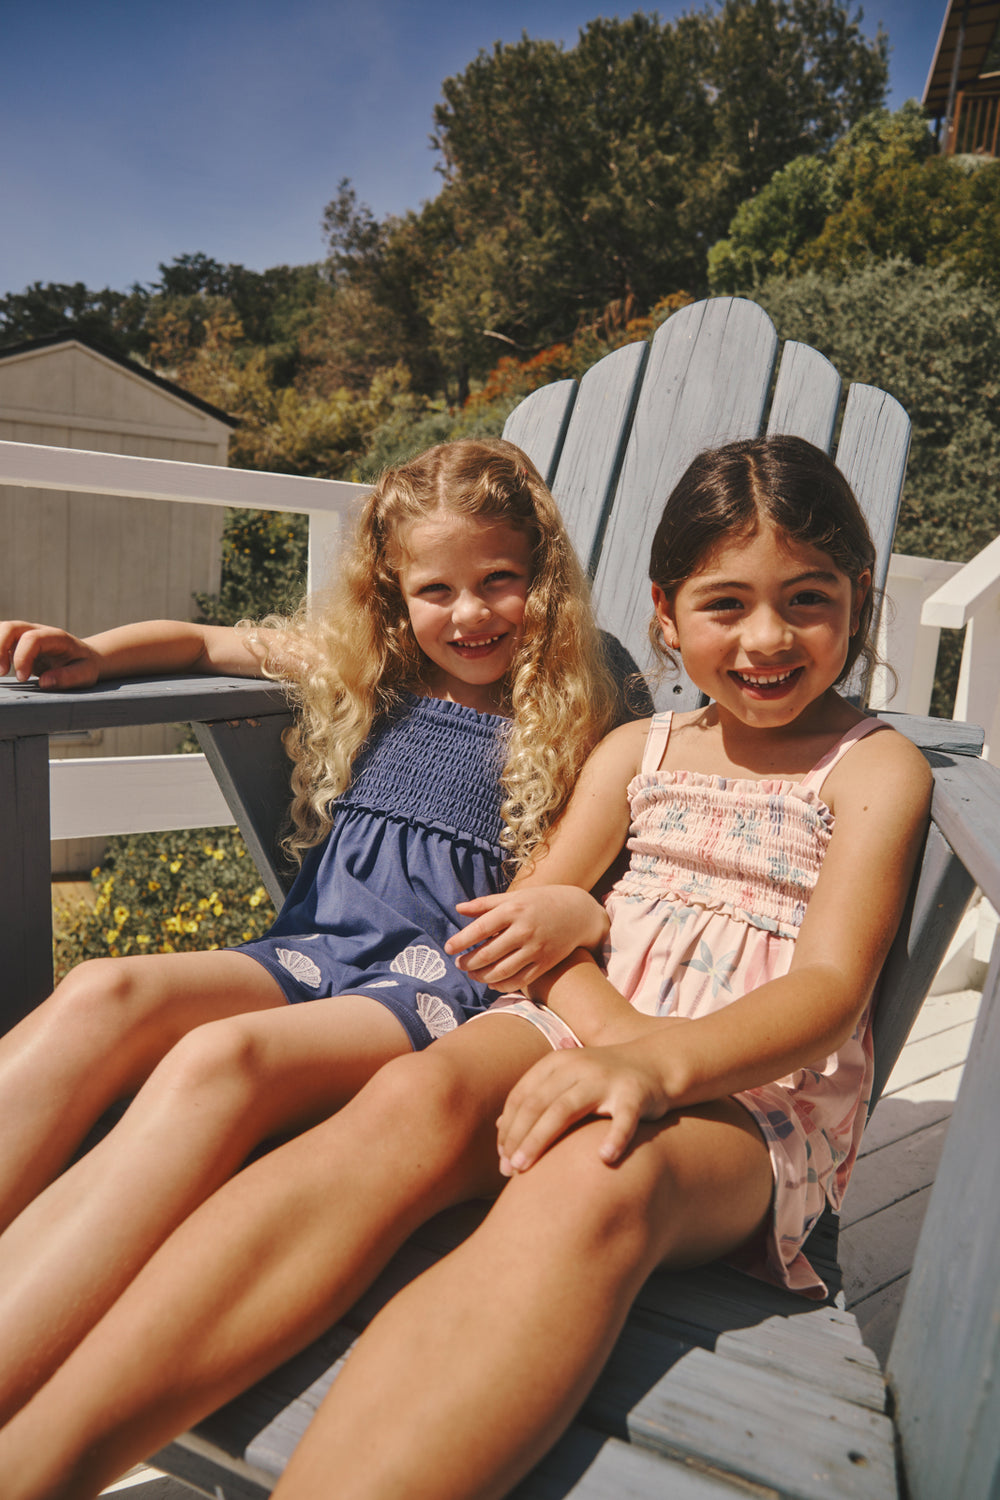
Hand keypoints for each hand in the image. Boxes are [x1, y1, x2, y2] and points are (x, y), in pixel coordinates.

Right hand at [0, 622, 100, 689]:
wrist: (83, 658)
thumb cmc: (84, 666)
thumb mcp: (85, 673)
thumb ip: (68, 677)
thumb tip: (45, 682)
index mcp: (56, 637)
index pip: (32, 639)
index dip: (22, 657)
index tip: (22, 678)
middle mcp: (38, 631)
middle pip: (10, 627)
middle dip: (0, 648)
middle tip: (1, 673)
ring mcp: (25, 634)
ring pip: (1, 630)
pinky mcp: (17, 642)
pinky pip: (0, 639)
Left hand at [445, 886, 609, 989]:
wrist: (579, 912)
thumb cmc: (541, 902)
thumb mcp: (515, 897)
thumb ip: (486, 904)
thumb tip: (458, 908)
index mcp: (514, 910)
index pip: (480, 928)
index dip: (461, 941)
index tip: (448, 948)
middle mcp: (524, 930)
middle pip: (488, 953)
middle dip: (468, 962)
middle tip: (459, 964)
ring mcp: (536, 948)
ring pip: (502, 970)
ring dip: (482, 976)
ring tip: (472, 974)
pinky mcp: (546, 963)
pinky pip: (519, 980)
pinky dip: (502, 984)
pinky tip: (491, 982)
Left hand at [496, 1034, 672, 1173]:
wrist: (657, 1064)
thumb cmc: (604, 1081)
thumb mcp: (567, 1081)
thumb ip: (536, 1099)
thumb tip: (501, 1126)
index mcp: (557, 1063)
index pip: (523, 1096)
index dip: (508, 1128)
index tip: (501, 1158)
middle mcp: (577, 1067)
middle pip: (538, 1104)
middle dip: (518, 1138)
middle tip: (507, 1170)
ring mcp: (606, 1078)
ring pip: (566, 1110)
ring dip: (540, 1140)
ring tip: (526, 1170)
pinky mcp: (635, 1093)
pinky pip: (623, 1118)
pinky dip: (615, 1138)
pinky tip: (604, 1159)